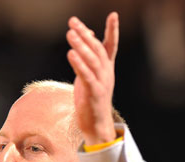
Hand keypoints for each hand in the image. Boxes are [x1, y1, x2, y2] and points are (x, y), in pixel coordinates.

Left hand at [66, 12, 119, 144]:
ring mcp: (102, 82)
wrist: (96, 124)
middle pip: (97, 49)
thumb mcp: (90, 74)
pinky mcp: (94, 93)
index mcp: (107, 67)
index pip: (111, 45)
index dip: (112, 30)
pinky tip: (70, 53)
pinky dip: (79, 64)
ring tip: (70, 33)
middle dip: (85, 34)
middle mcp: (107, 72)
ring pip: (92, 60)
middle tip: (72, 22)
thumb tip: (88, 34)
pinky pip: (86, 75)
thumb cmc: (91, 97)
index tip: (114, 14)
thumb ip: (89, 55)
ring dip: (81, 45)